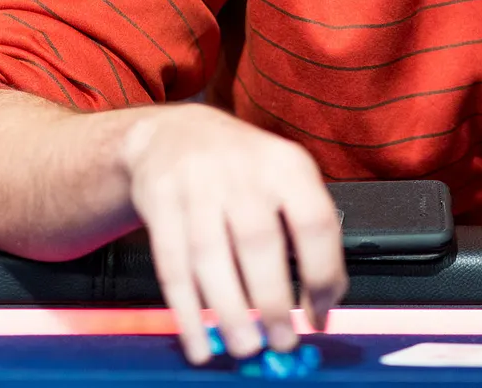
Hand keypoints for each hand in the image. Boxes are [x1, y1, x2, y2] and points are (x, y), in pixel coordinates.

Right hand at [121, 105, 346, 365]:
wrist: (172, 134)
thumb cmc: (243, 170)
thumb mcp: (286, 178)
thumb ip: (308, 234)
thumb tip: (322, 305)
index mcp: (287, 166)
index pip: (315, 223)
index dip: (323, 275)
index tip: (320, 315)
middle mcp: (243, 173)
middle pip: (259, 243)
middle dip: (273, 301)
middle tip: (282, 341)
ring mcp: (196, 186)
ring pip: (211, 259)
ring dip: (230, 312)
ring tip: (246, 347)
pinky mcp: (158, 204)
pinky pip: (172, 268)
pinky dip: (187, 313)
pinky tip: (201, 342)